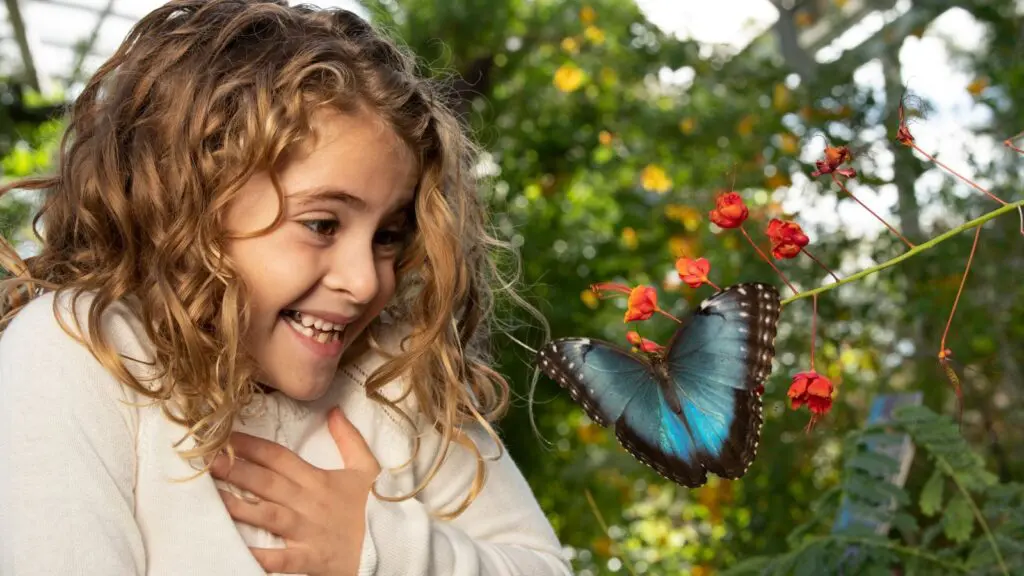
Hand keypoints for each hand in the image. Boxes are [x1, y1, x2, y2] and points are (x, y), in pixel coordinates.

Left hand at [210, 407, 380, 574]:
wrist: (395, 546)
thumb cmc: (377, 509)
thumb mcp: (368, 469)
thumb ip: (350, 439)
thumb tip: (334, 411)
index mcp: (318, 480)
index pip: (278, 457)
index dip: (250, 446)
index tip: (224, 437)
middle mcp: (308, 503)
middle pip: (266, 482)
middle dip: (235, 470)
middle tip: (206, 461)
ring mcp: (307, 532)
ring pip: (267, 515)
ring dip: (238, 506)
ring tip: (211, 497)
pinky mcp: (310, 559)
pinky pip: (280, 559)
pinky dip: (258, 557)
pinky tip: (236, 550)